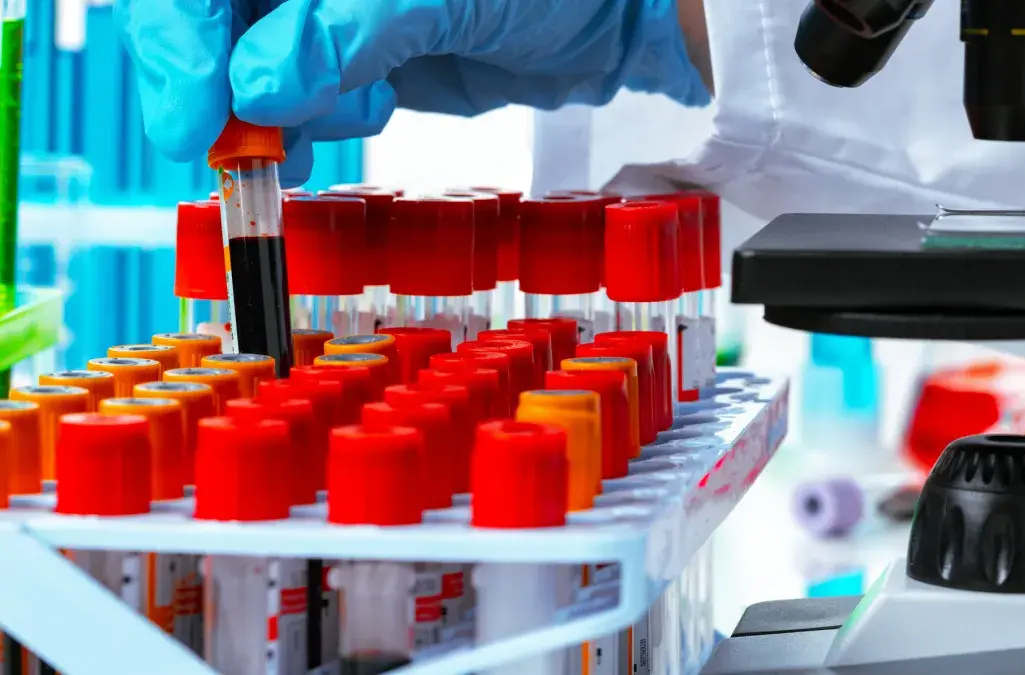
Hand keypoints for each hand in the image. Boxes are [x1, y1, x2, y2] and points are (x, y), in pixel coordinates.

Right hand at [116, 0, 709, 186]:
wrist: (619, 14)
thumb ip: (346, 29)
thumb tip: (257, 84)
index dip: (176, 42)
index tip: (190, 124)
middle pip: (209, 21)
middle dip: (216, 85)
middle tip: (244, 147)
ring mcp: (326, 9)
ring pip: (242, 63)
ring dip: (267, 111)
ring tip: (353, 113)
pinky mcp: (353, 51)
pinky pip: (292, 92)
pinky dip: (297, 124)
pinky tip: (329, 133)